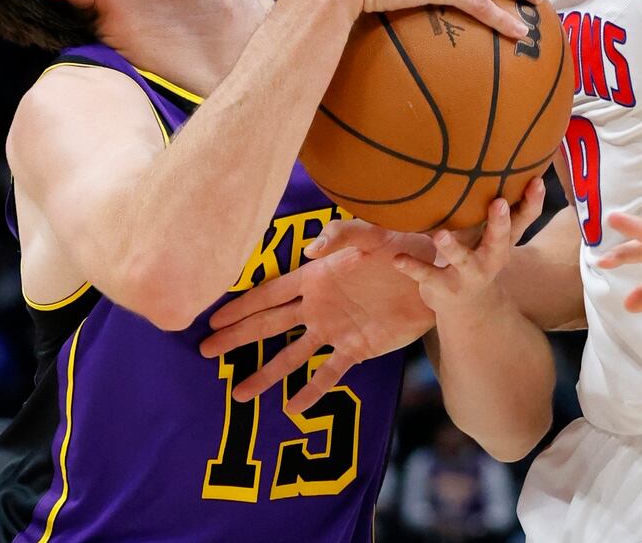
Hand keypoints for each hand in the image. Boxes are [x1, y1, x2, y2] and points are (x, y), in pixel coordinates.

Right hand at [201, 220, 435, 413]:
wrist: (435, 274)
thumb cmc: (402, 245)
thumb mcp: (373, 233)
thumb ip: (343, 234)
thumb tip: (310, 247)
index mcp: (316, 277)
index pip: (270, 293)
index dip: (241, 305)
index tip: (212, 318)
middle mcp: (319, 306)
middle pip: (270, 325)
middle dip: (238, 337)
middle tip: (205, 351)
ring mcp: (335, 329)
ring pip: (292, 356)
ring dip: (266, 373)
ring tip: (238, 393)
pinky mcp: (357, 348)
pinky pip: (329, 372)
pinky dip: (311, 390)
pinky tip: (291, 408)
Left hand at [392, 179, 545, 318]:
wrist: (466, 306)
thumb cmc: (477, 252)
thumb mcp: (487, 232)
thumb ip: (491, 205)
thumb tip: (491, 153)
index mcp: (504, 240)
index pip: (524, 219)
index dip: (533, 201)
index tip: (537, 181)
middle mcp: (492, 258)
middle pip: (500, 240)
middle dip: (500, 222)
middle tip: (499, 202)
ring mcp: (469, 274)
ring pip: (463, 260)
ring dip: (452, 248)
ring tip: (440, 235)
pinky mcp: (444, 288)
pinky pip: (428, 275)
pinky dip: (413, 266)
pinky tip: (398, 259)